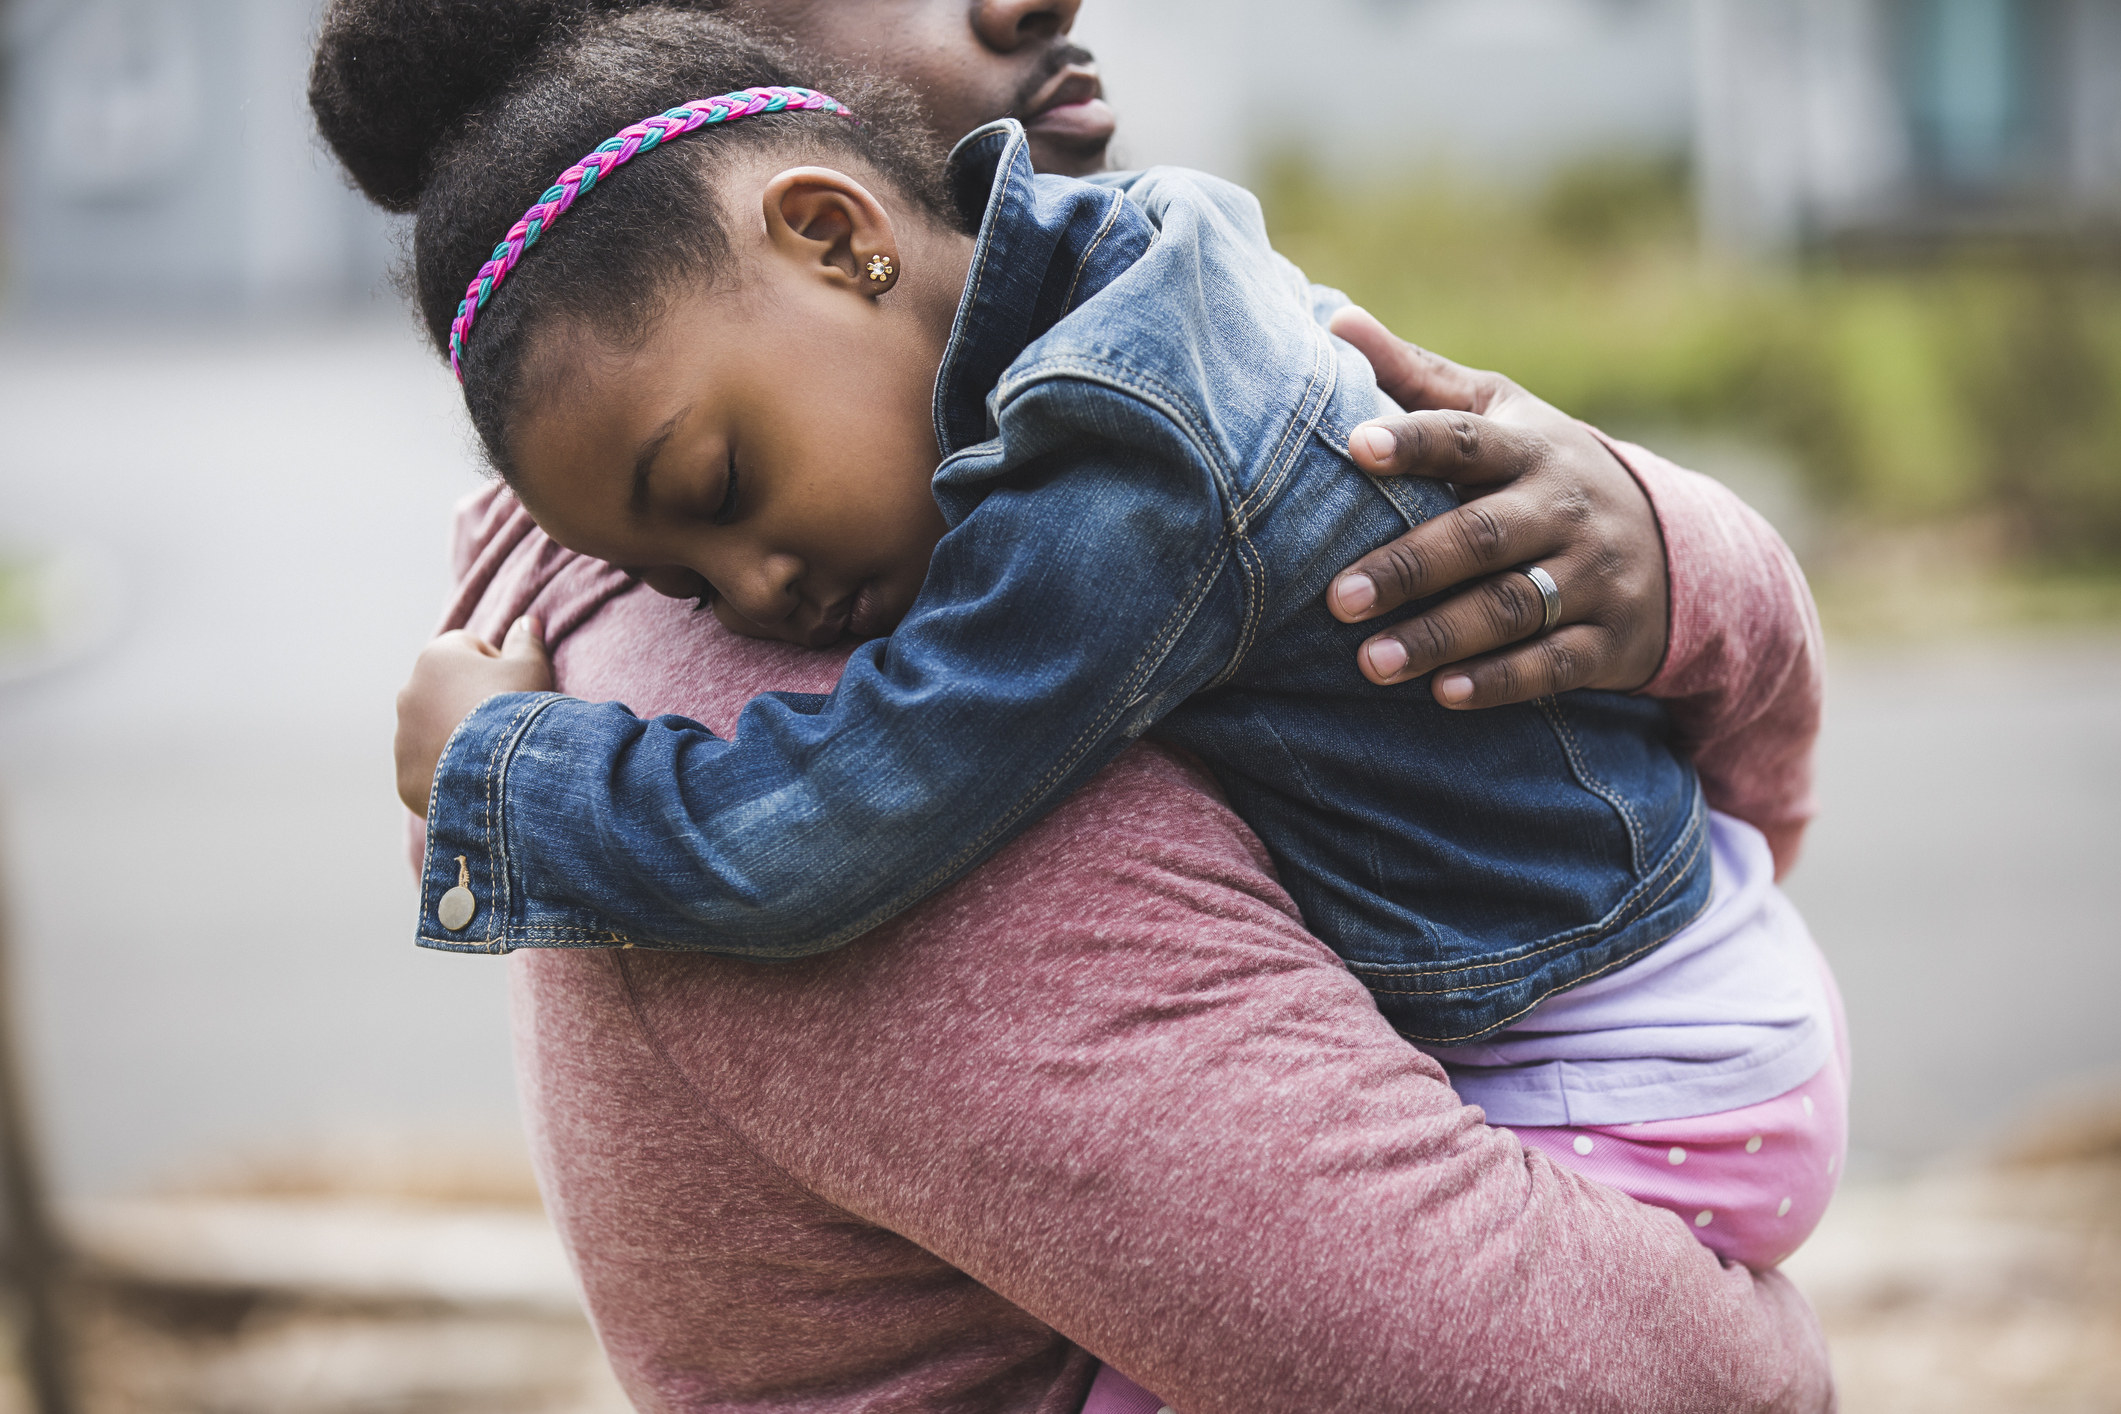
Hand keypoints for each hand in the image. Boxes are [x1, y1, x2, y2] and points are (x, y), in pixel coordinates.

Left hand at [394, 616, 552, 812]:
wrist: (505, 772)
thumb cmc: (518, 709)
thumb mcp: (532, 667)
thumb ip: (526, 641)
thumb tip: (526, 622)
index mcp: (436, 658)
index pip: (469, 650)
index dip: (498, 666)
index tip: (516, 688)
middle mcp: (409, 692)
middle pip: (447, 691)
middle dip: (471, 701)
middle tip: (507, 723)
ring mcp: (403, 737)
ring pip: (433, 730)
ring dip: (457, 736)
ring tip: (493, 756)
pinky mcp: (405, 775)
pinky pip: (428, 769)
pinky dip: (447, 772)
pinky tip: (477, 779)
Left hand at [1324, 306, 1669, 707]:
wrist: (1674, 546)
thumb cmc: (1545, 472)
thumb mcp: (1501, 415)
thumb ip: (1420, 379)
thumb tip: (1335, 318)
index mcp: (1531, 448)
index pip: (1467, 439)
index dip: (1415, 442)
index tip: (1356, 446)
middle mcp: (1566, 508)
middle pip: (1481, 537)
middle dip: (1409, 568)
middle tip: (1338, 600)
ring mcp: (1594, 576)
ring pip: (1513, 607)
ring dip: (1439, 637)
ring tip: (1369, 662)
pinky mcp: (1611, 639)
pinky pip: (1555, 664)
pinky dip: (1501, 681)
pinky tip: (1444, 694)